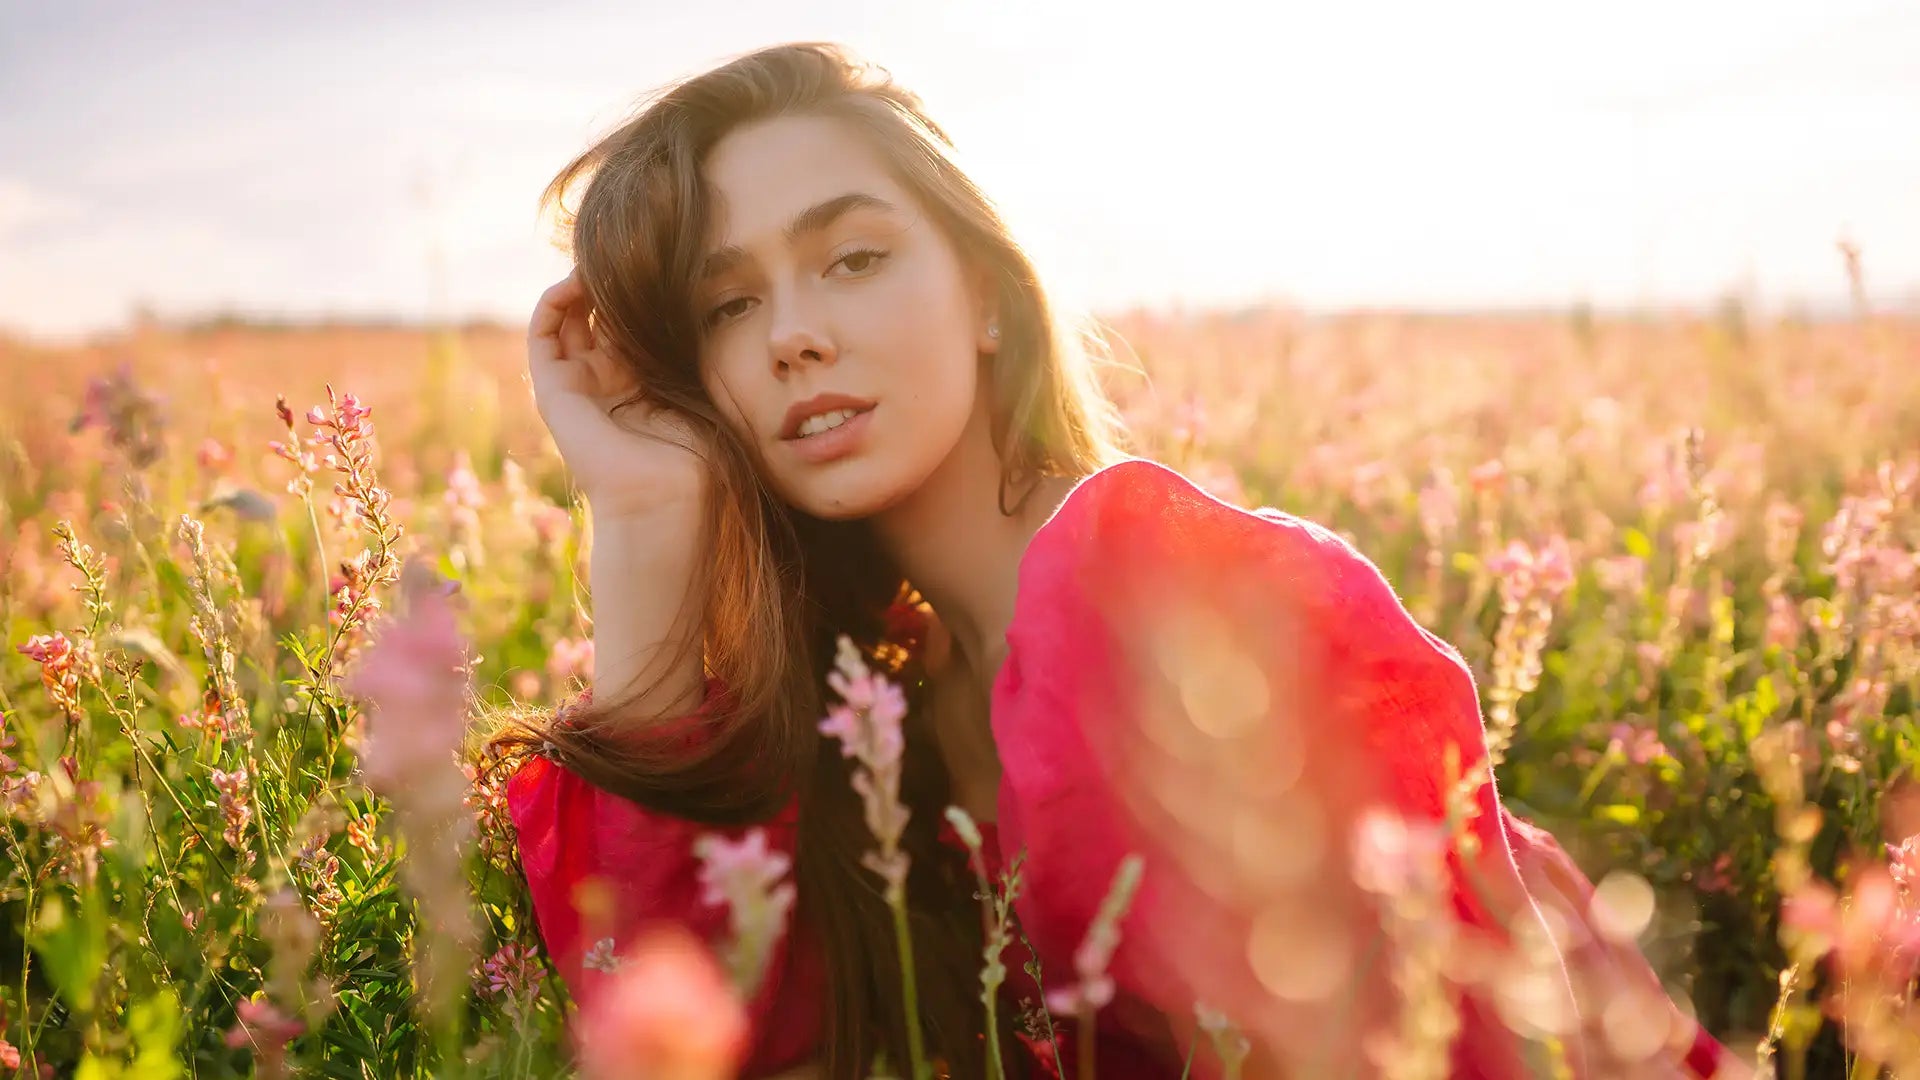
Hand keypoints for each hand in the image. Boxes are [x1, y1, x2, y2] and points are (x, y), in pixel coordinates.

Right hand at [526, 269, 708, 516]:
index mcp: (640, 384)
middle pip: (595, 316)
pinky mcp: (552, 387)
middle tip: (625, 251)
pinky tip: (578, 280)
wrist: (664, 495)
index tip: (657, 262)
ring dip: (580, 284)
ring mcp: (576, 385)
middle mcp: (605, 382)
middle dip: (607, 283)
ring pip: (567, 318)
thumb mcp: (695, 388)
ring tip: (600, 259)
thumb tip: (704, 297)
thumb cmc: (693, 453)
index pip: (630, 324)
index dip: (639, 293)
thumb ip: (687, 348)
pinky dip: (555, 300)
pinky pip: (543, 331)